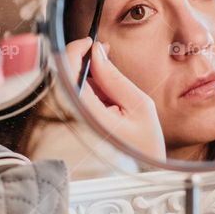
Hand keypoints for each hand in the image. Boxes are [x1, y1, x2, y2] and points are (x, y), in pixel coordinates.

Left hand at [65, 37, 165, 161]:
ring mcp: (79, 121)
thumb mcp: (139, 104)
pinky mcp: (83, 121)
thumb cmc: (146, 143)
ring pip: (74, 86)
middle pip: (67, 78)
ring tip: (113, 78)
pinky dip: (93, 86)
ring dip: (90, 74)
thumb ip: (115, 78)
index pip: (69, 76)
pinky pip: (80, 96)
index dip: (75, 52)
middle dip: (83, 59)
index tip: (89, 41)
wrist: (146, 171)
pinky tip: (109, 91)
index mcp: (91, 115)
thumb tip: (97, 53)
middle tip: (104, 52)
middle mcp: (80, 118)